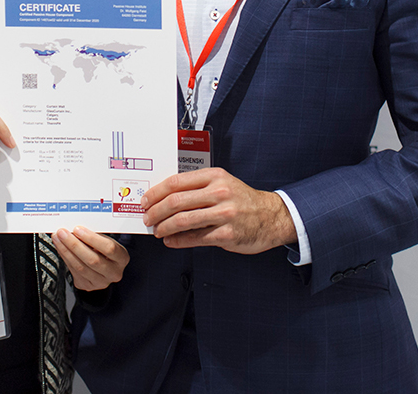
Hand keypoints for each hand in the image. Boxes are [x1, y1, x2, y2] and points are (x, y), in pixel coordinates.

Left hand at [52, 227, 128, 291]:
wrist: (104, 266)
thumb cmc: (104, 249)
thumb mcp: (105, 240)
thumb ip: (94, 236)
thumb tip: (75, 228)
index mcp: (122, 258)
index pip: (109, 248)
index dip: (92, 239)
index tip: (78, 229)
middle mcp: (114, 273)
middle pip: (92, 260)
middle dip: (74, 245)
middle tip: (62, 233)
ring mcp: (101, 282)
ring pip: (80, 267)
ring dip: (66, 251)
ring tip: (58, 239)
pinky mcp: (88, 286)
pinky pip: (74, 272)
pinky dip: (65, 258)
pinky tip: (60, 248)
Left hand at [141, 168, 296, 253]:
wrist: (271, 217)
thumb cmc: (242, 201)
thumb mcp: (223, 183)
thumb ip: (197, 187)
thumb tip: (165, 197)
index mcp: (215, 176)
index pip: (176, 182)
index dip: (156, 192)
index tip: (146, 200)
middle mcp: (219, 192)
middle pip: (176, 201)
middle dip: (156, 211)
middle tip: (148, 218)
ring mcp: (224, 214)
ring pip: (182, 220)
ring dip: (164, 227)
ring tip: (158, 230)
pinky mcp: (227, 234)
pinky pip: (195, 238)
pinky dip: (178, 241)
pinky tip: (171, 241)